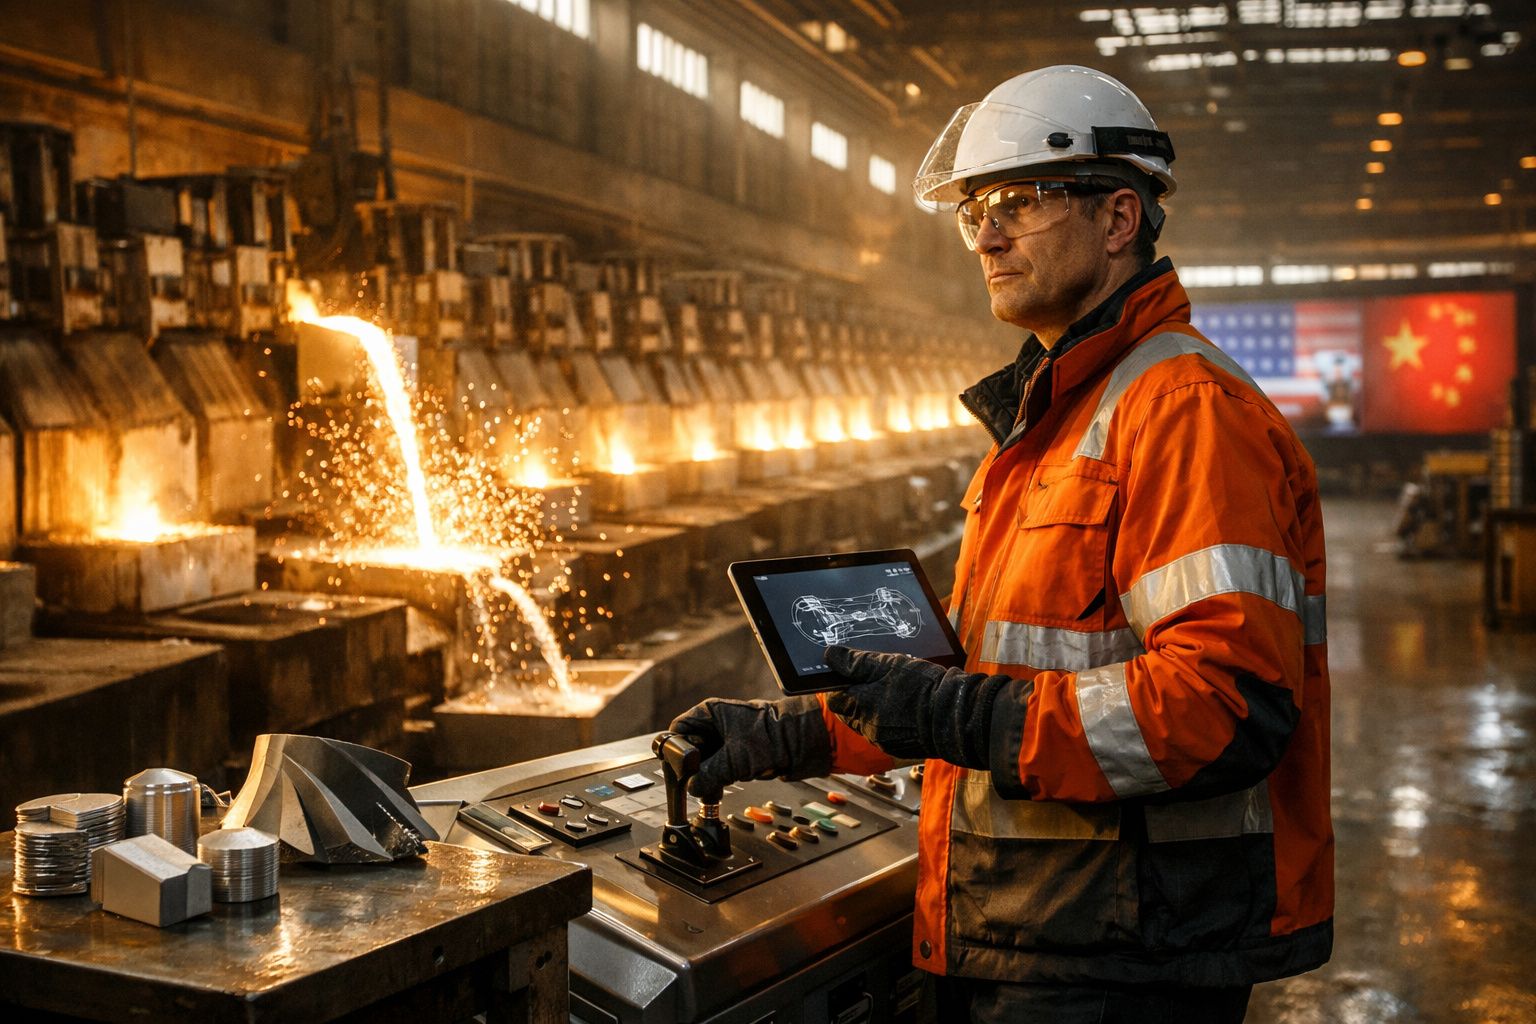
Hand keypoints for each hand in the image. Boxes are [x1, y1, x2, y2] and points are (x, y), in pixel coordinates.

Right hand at [669, 696, 832, 800]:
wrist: (803, 742)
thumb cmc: (772, 736)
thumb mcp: (734, 759)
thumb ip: (709, 775)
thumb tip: (694, 788)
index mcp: (709, 713)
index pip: (679, 730)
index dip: (675, 751)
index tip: (677, 770)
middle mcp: (716, 723)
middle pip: (690, 748)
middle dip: (691, 768)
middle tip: (693, 783)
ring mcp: (727, 739)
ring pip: (705, 761)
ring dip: (705, 776)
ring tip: (707, 789)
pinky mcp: (737, 753)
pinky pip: (719, 767)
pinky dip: (718, 779)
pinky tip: (718, 788)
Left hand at [823, 646, 1008, 768]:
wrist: (954, 717)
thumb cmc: (922, 688)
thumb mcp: (888, 665)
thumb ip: (857, 662)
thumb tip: (830, 656)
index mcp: (860, 706)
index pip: (834, 699)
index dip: (841, 685)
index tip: (852, 675)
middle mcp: (867, 728)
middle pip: (850, 712)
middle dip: (858, 698)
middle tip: (876, 682)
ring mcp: (883, 741)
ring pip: (867, 724)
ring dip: (874, 710)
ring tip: (895, 695)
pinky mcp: (899, 748)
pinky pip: (885, 734)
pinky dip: (890, 722)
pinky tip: (905, 710)